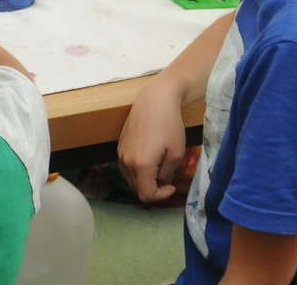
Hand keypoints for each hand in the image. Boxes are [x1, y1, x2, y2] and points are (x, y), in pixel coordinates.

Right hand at [117, 78, 187, 202]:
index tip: (172, 185)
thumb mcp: (176, 153)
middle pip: (136, 189)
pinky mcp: (120, 146)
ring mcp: (120, 154)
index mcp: (141, 166)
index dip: (161, 196)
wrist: (154, 101)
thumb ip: (167, 173)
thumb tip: (161, 181)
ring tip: (159, 169)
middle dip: (153, 189)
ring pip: (130, 179)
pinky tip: (149, 159)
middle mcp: (126, 162)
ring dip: (144, 181)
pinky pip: (127, 168)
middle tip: (167, 179)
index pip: (146, 195)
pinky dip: (138, 171)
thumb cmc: (170, 126)